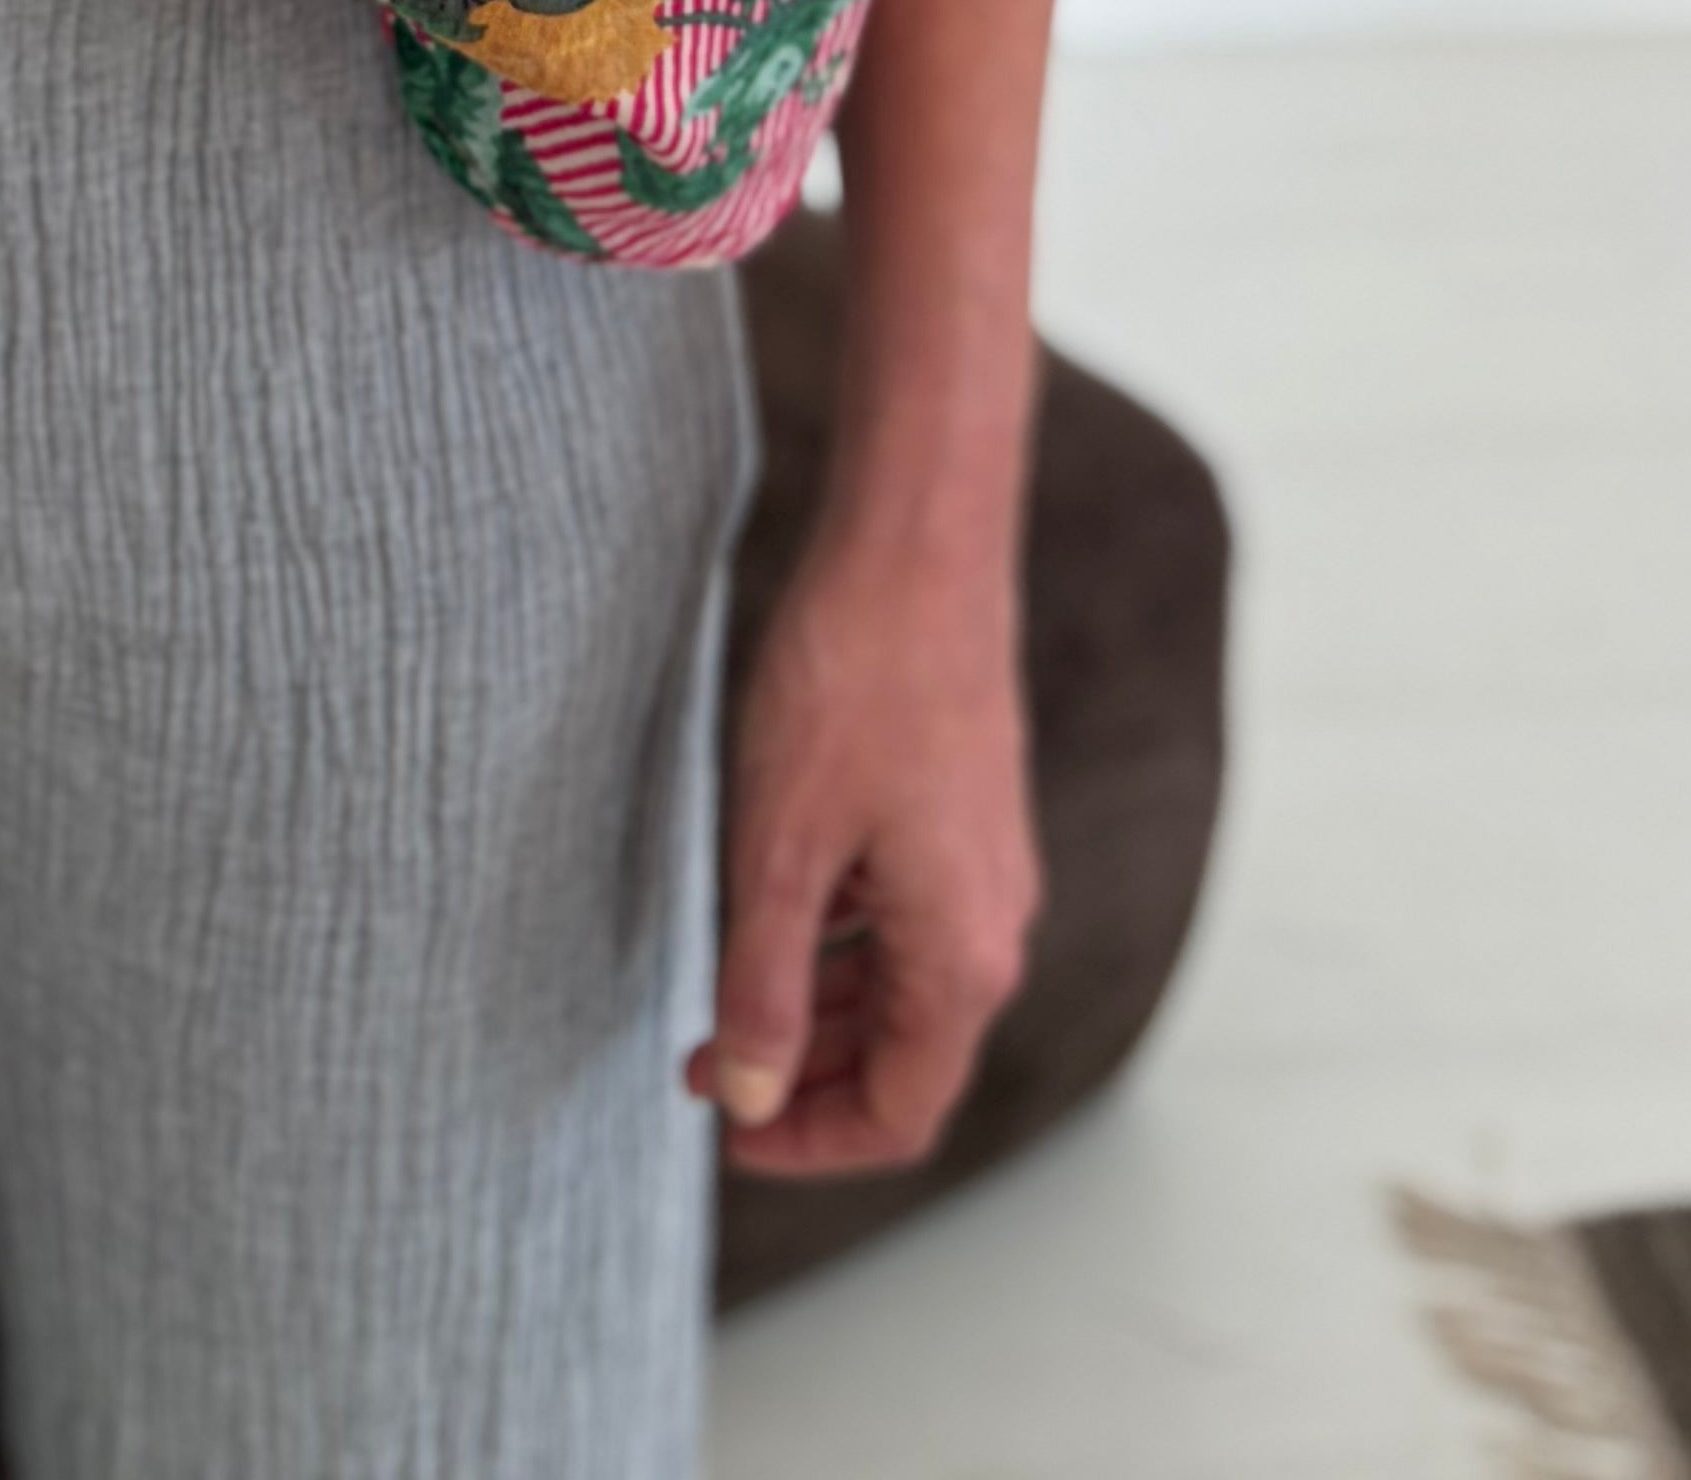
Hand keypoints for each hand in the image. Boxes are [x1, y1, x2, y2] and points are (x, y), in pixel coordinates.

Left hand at [693, 516, 1038, 1173]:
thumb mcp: (780, 848)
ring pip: (901, 989)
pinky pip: (904, 922)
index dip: (807, 1141)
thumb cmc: (852, 683)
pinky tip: (767, 916)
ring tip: (716, 999)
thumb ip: (763, 983)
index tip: (721, 1129)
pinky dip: (837, 946)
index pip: (900, 1112)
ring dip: (814, 1011)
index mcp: (962, 957)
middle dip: (801, 1079)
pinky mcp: (964, 819)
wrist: (918, 549)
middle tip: (699, 1067)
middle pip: (905, 1059)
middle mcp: (992, 927)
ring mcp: (983, 870)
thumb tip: (745, 1097)